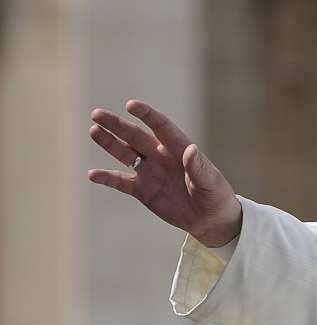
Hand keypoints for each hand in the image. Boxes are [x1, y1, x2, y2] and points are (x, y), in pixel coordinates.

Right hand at [88, 100, 241, 246]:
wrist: (211, 219)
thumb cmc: (216, 196)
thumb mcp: (211, 182)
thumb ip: (199, 167)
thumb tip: (191, 148)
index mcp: (180, 150)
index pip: (162, 127)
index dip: (147, 115)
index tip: (131, 105)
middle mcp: (161, 157)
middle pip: (136, 137)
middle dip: (117, 125)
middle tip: (97, 114)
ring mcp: (150, 173)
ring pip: (126, 154)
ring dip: (109, 143)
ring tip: (93, 131)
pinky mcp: (143, 191)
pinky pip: (121, 182)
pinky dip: (107, 179)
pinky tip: (92, 175)